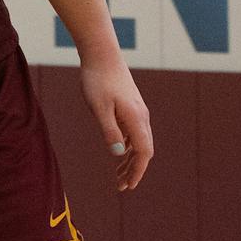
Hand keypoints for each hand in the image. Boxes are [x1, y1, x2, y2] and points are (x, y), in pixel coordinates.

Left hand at [80, 59, 152, 190]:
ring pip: (139, 142)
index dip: (137, 171)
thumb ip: (109, 131)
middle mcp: (141, 117)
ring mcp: (137, 111)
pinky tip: (119, 152)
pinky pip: (134, 133)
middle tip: (121, 185)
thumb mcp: (99, 108)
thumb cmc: (97, 80)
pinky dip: (128, 146)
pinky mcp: (131, 107)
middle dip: (134, 169)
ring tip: (119, 174)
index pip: (143, 153)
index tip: (129, 186)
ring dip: (131, 159)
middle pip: (143, 150)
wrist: (101, 55)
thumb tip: (118, 154)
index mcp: (136, 119)